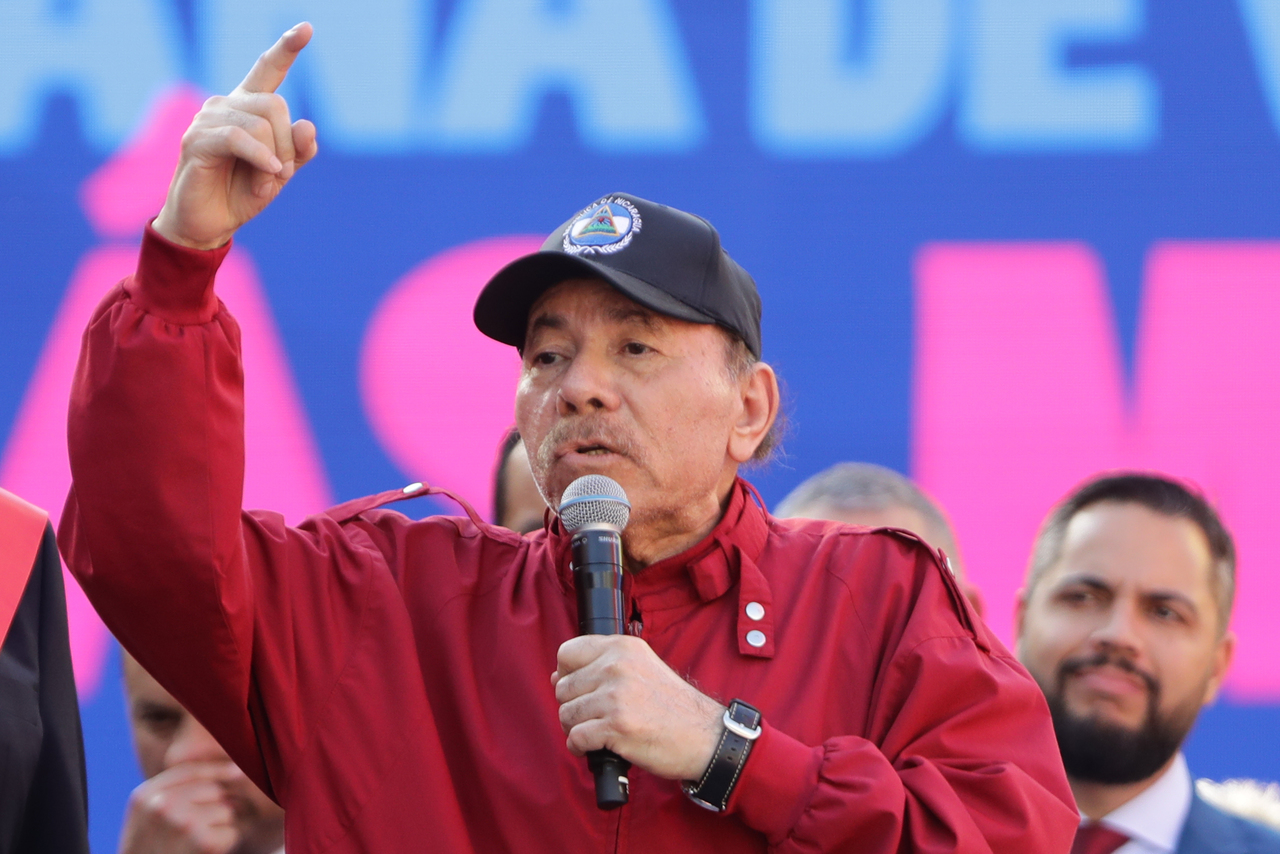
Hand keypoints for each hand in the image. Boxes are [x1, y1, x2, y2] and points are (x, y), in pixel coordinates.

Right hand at [118, 762, 243, 853]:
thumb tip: (238, 770)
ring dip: (220, 827)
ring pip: (226, 810)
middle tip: (196, 831)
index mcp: (145, 795)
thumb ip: (176, 788)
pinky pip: (231, 832)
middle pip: (214, 789)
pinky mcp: (204, 843)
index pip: (191, 770)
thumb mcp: (147, 814)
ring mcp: (184, 823)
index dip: (218, 770)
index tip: (238, 772)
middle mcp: (162, 805)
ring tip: (194, 844)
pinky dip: (224, 844)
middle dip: (216, 805)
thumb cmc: (148, 850)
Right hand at [152, 22, 318, 249]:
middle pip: (275, 104)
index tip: (308, 28)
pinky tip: (268, 174)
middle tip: (282, 174)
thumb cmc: (242, 193)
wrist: (209, 223)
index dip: (287, 48)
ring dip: (275, 159)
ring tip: (266, 182)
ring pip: (260, 122)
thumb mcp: (280, 173)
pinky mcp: (197, 139)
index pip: (268, 69)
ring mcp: (208, 118)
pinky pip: (240, 137)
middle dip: (288, 144)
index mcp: (248, 107)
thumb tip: (308, 125)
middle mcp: (226, 104)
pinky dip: (261, 157)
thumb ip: (298, 151)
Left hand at [552, 635, 724, 780]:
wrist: (704, 736)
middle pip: (563, 687)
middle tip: (594, 716)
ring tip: (597, 732)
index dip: (566, 673)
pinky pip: (575, 738)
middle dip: (572, 706)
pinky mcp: (616, 727)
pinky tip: (594, 748)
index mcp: (623, 647)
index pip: (567, 652)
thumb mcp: (642, 667)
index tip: (579, 688)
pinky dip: (580, 748)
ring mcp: (616, 696)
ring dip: (576, 728)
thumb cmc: (672, 706)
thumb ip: (603, 665)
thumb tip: (555, 677)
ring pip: (566, 714)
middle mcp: (617, 666)